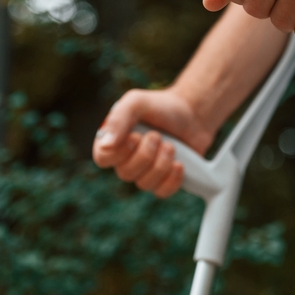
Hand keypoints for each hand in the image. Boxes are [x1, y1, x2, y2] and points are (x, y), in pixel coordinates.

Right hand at [92, 88, 214, 197]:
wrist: (192, 113)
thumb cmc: (161, 106)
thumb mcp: (137, 102)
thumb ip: (118, 119)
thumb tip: (106, 146)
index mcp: (114, 140)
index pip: (103, 158)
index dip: (119, 152)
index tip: (136, 136)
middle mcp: (126, 159)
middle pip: (125, 173)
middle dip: (146, 154)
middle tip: (157, 135)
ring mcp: (145, 172)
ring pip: (144, 184)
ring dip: (161, 163)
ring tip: (171, 145)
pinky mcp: (163, 180)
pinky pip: (161, 192)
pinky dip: (172, 179)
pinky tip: (179, 163)